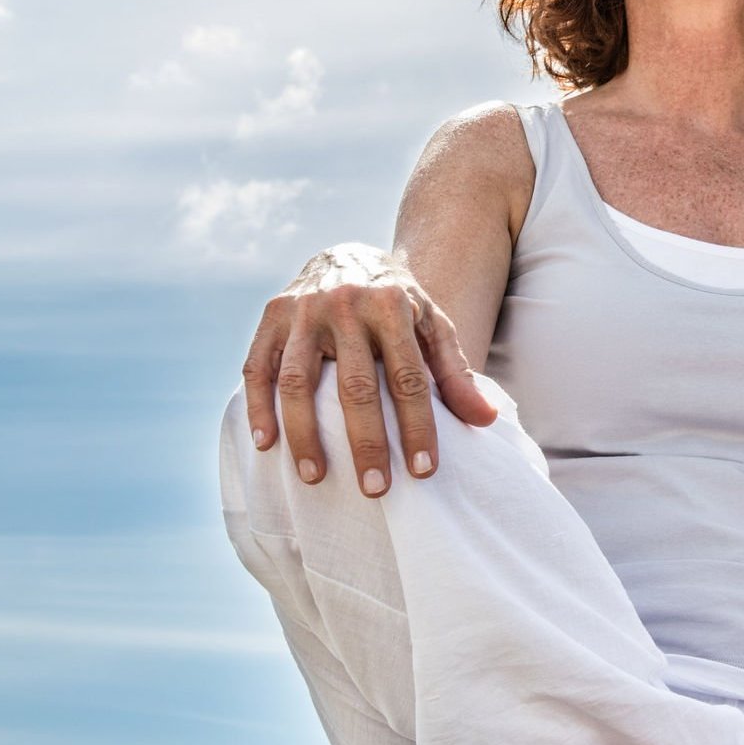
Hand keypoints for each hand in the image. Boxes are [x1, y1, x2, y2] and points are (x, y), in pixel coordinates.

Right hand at [241, 243, 498, 496]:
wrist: (348, 255)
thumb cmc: (397, 303)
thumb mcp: (433, 325)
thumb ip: (455, 372)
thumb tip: (485, 420)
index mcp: (391, 305)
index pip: (407, 377)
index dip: (416, 426)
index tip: (423, 471)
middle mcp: (344, 304)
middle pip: (354, 385)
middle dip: (365, 442)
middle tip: (374, 489)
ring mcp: (302, 310)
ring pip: (298, 380)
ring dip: (304, 434)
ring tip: (315, 478)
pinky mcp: (272, 316)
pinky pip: (258, 367)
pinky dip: (259, 407)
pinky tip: (266, 444)